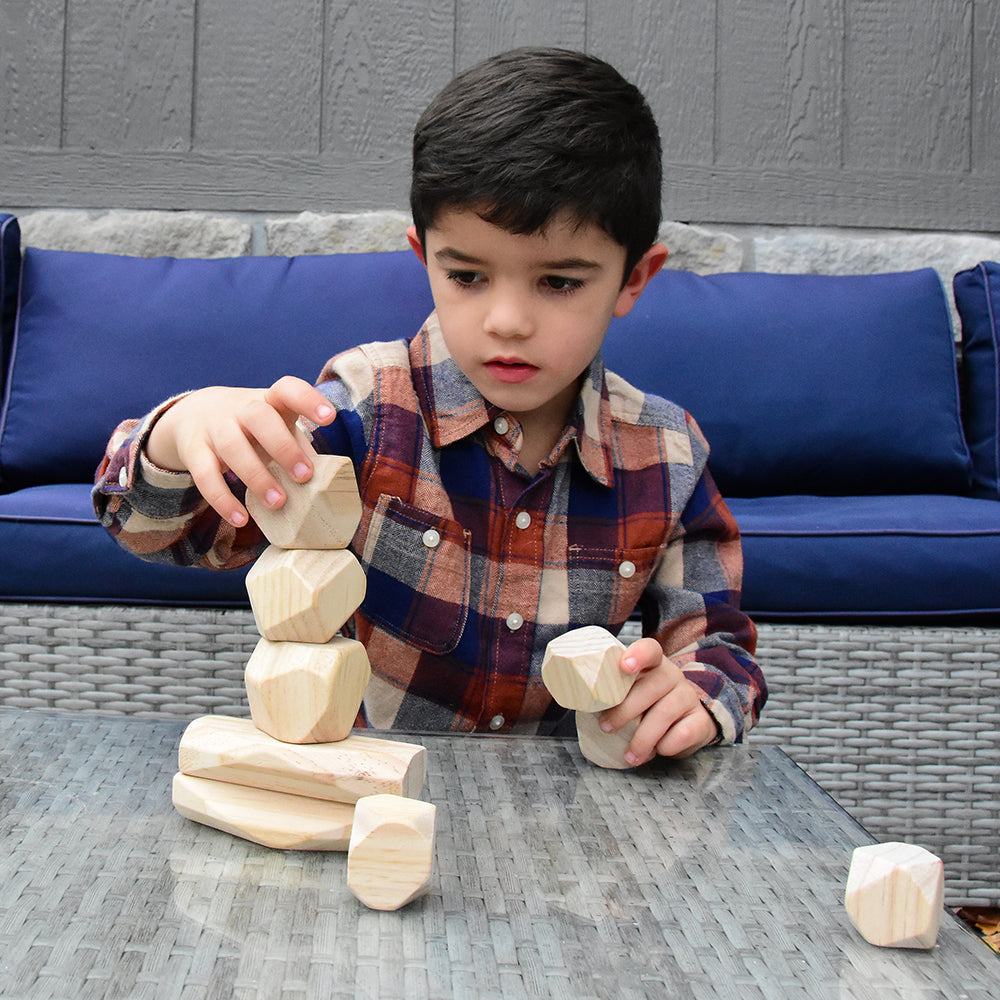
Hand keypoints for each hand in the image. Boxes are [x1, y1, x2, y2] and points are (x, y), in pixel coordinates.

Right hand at [145, 376, 335, 526]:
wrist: (193, 414)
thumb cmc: (252, 426)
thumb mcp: (275, 425)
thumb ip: (298, 446)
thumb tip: (325, 479)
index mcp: (268, 399)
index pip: (287, 389)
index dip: (308, 400)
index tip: (329, 418)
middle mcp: (240, 407)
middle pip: (259, 417)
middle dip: (283, 447)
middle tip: (304, 476)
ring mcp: (214, 427)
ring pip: (232, 447)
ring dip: (257, 477)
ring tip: (278, 503)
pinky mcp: (193, 450)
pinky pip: (204, 475)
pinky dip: (222, 499)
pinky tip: (241, 519)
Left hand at [598, 637, 718, 762]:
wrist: (687, 722)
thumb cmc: (648, 705)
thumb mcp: (632, 692)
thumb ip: (614, 691)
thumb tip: (578, 700)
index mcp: (653, 664)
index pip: (650, 649)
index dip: (637, 655)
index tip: (624, 666)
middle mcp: (672, 676)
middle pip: (651, 686)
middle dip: (625, 710)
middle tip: (606, 727)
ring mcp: (688, 697)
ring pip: (664, 713)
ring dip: (642, 738)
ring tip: (629, 756)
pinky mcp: (701, 720)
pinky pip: (683, 733)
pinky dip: (666, 746)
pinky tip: (658, 751)